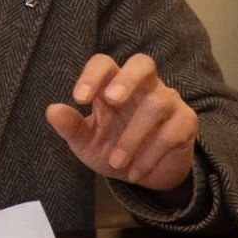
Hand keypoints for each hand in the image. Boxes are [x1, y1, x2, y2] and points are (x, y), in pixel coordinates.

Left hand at [45, 53, 196, 192]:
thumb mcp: (87, 142)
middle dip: (127, 78)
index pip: (104, 64)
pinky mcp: (186, 122)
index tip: (78, 99)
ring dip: (133, 136)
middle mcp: (143, 86)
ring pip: (157, 103)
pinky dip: (151, 154)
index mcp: (114, 84)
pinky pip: (172, 132)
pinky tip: (135, 172)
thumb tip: (52, 111)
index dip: (92, 75)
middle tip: (111, 100)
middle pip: (143, 63)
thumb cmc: (111, 148)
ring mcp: (168, 101)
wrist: (144, 174)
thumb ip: (71, 127)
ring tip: (116, 163)